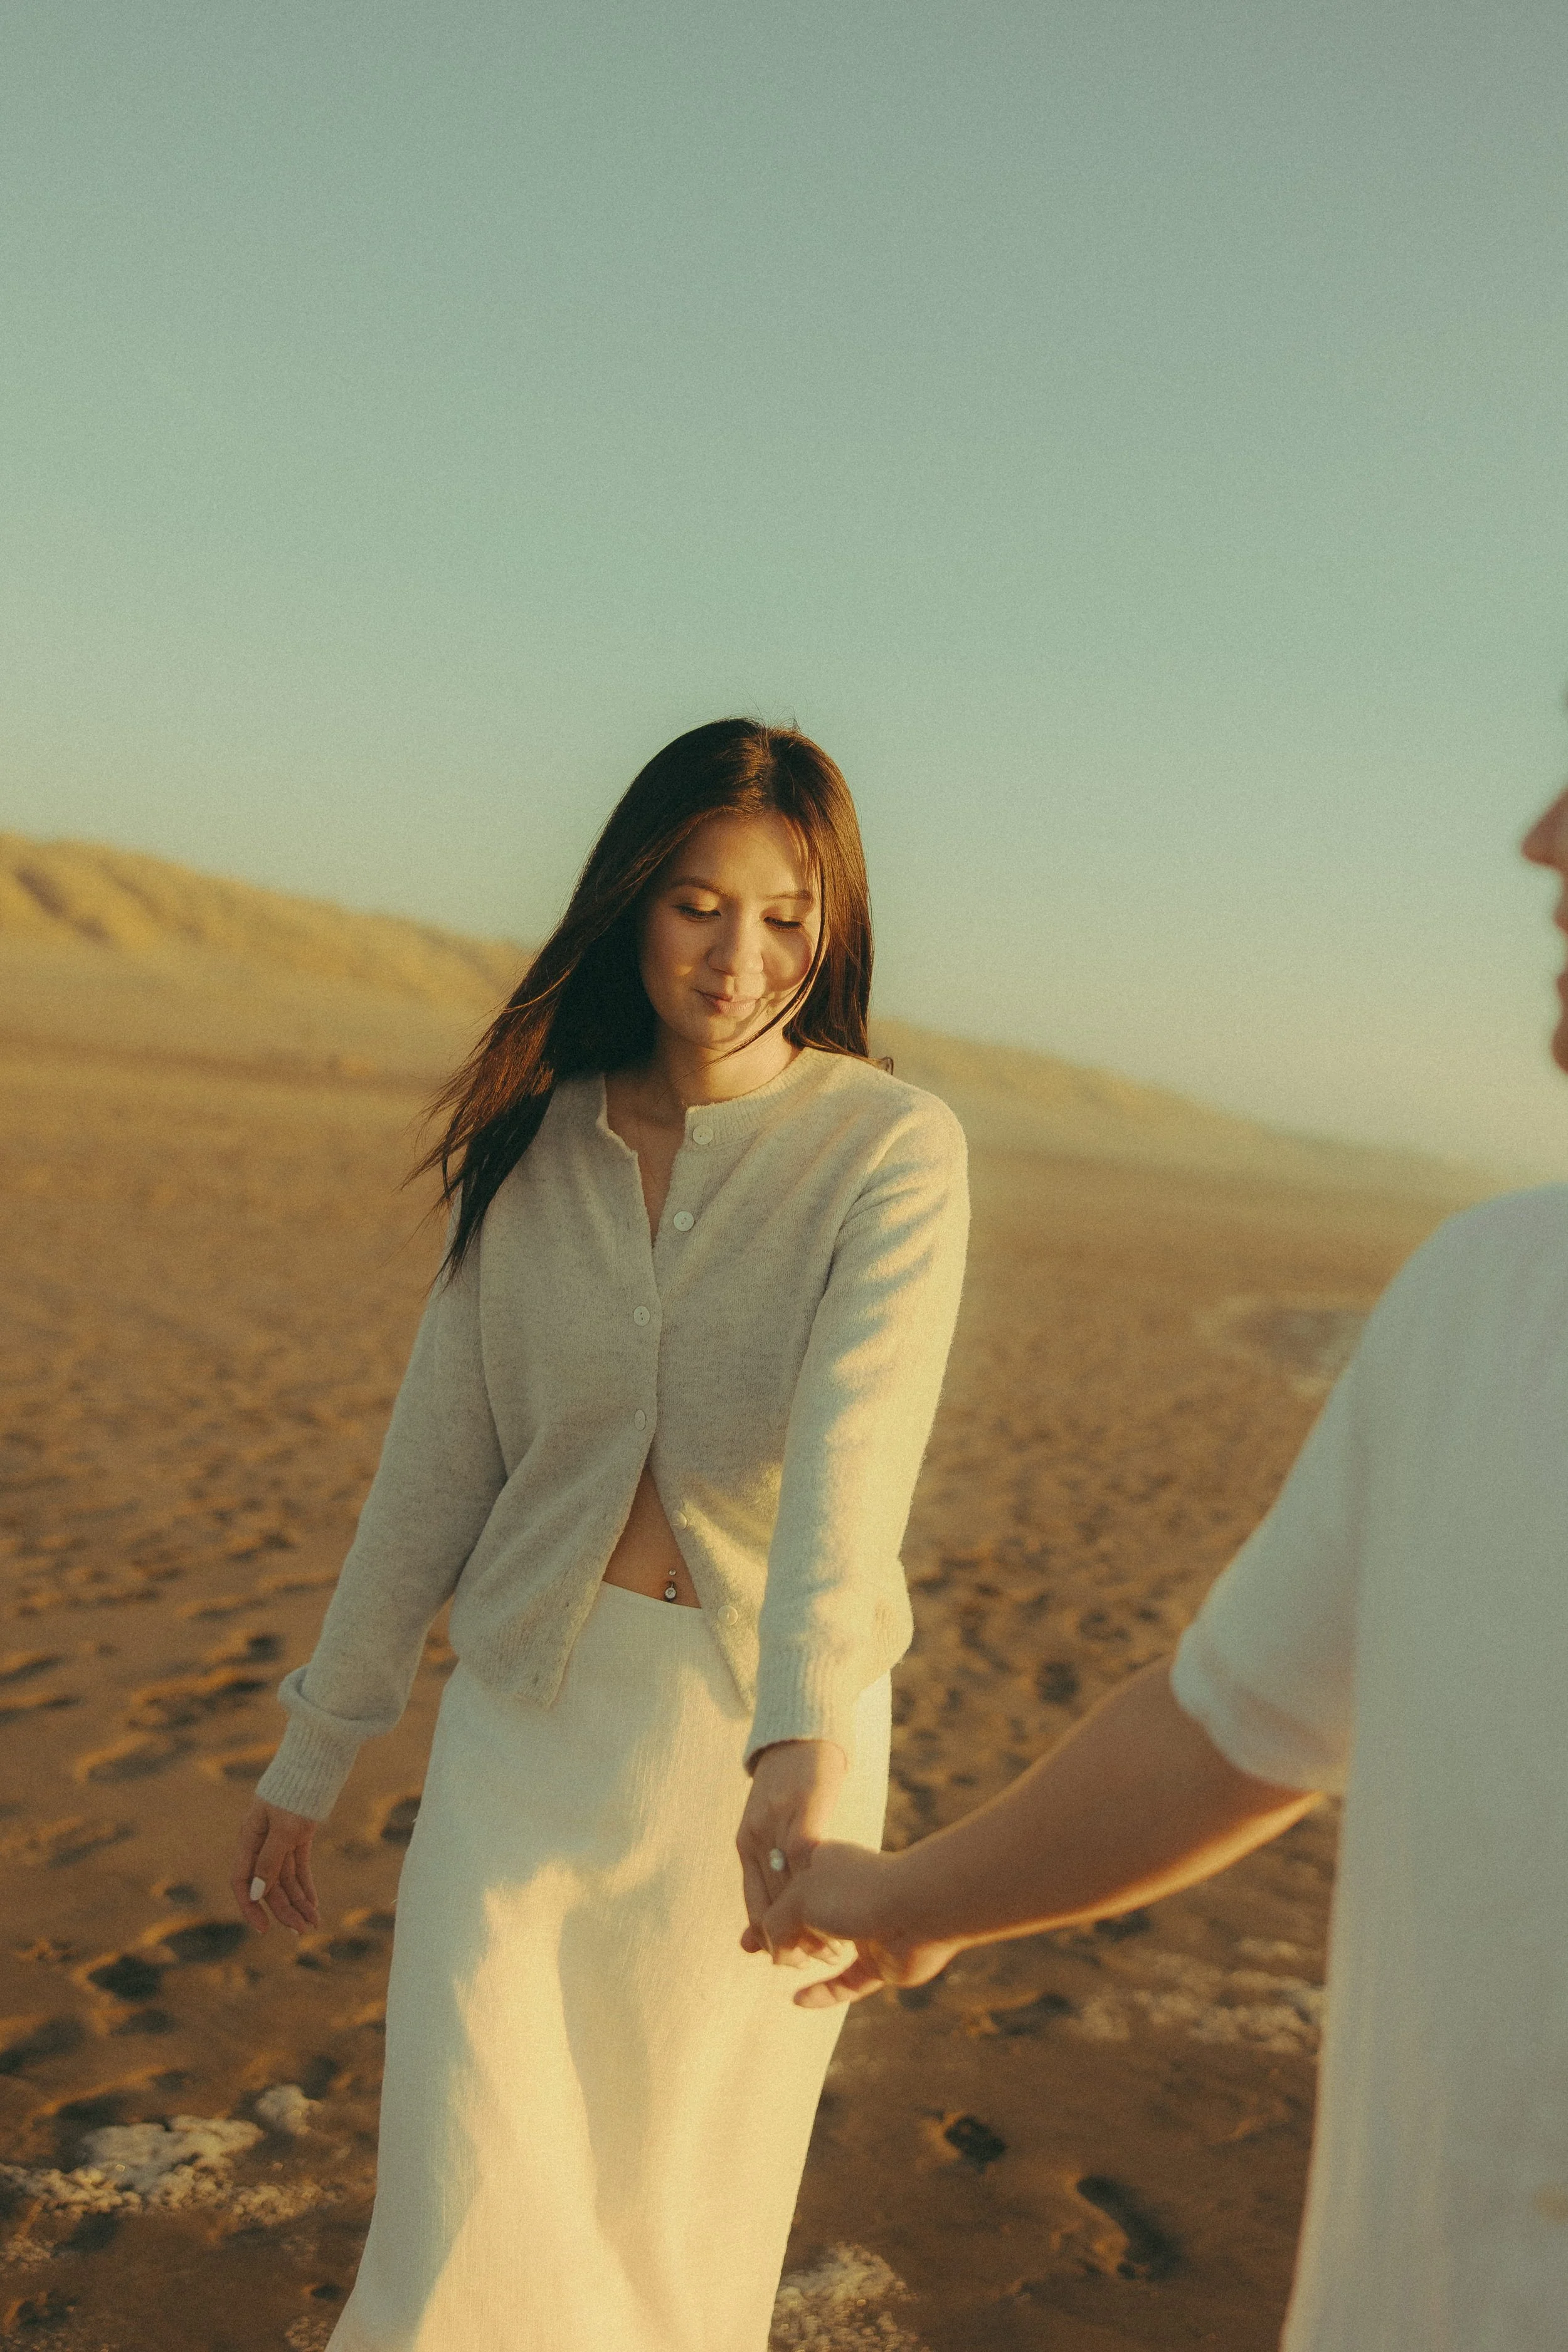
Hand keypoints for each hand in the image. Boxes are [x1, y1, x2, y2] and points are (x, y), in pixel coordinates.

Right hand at [229, 1797, 320, 1935]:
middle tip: (303, 1931)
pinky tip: (314, 1904)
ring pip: (286, 1878)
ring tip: (314, 1923)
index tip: (264, 1929)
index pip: (242, 1881)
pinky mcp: (298, 1834)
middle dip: (285, 1909)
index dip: (251, 1907)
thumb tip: (256, 1893)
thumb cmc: (296, 1789)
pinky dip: (306, 1885)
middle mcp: (261, 1841)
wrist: (317, 1758)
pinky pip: (299, 1866)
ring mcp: (280, 1838)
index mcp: (249, 1837)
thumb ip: (269, 1860)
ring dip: (299, 1901)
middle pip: (268, 1884)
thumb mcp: (284, 1827)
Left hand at [735, 1738, 846, 1942]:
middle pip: (770, 1900)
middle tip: (823, 1959)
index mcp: (745, 1843)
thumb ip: (772, 1866)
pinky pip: (806, 1851)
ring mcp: (776, 1819)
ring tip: (839, 1941)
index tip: (798, 1959)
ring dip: (812, 1914)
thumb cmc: (789, 1784)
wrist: (798, 1732)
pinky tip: (842, 1899)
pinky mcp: (802, 1804)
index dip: (774, 1938)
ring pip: (789, 1883)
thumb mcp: (771, 1824)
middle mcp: (755, 1834)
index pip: (754, 1905)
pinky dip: (821, 1880)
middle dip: (795, 1935)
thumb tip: (772, 1919)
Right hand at [750, 1838, 964, 2006]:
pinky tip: (798, 2000)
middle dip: (776, 1932)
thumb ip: (775, 1925)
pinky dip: (823, 1993)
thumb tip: (775, 1953)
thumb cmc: (856, 1893)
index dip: (764, 1908)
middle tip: (746, 1947)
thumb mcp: (798, 1900)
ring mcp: (865, 1928)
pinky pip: (846, 1983)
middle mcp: (845, 1894)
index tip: (744, 1927)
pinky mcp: (880, 1962)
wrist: (917, 1908)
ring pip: (825, 1948)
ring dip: (801, 1957)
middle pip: (804, 1917)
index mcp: (825, 1866)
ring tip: (778, 1965)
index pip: (787, 1888)